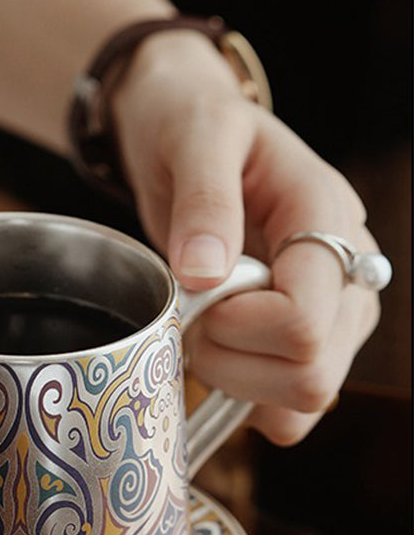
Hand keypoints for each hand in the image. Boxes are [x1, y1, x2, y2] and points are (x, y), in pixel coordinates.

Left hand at [111, 31, 380, 444]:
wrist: (187, 133)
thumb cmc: (193, 127)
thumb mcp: (195, 140)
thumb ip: (204, 202)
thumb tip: (204, 274)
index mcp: (327, 219)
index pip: (304, 321)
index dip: (237, 327)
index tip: (195, 295)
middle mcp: (348, 275)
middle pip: (310, 375)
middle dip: (231, 362)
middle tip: (191, 318)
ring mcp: (334, 313)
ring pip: (302, 399)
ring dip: (234, 381)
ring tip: (201, 327)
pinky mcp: (307, 340)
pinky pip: (291, 408)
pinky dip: (246, 399)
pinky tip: (217, 357)